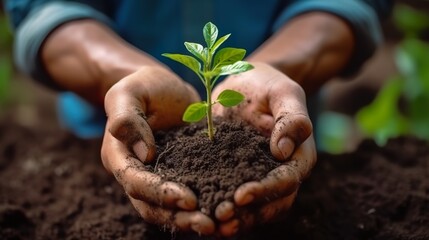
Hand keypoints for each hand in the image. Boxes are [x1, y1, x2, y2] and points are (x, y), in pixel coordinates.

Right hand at [101, 66, 215, 234]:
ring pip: (168, 208)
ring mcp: (158, 176)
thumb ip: (127, 117)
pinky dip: (203, 205)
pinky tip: (225, 209)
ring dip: (190, 220)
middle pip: (151, 205)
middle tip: (208, 224)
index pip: (135, 182)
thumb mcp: (130, 91)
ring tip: (219, 225)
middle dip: (178, 217)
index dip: (159, 193)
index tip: (189, 199)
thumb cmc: (143, 85)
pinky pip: (188, 194)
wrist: (163, 87)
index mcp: (118, 155)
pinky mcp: (179, 173)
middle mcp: (136, 172)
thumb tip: (144, 154)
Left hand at [212, 62, 315, 235]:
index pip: (286, 181)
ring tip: (210, 224)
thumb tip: (282, 152)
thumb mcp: (283, 92)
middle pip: (270, 204)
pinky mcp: (235, 174)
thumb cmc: (268, 84)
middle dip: (247, 214)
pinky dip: (217, 205)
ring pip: (252, 208)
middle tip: (220, 218)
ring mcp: (257, 176)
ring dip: (233, 219)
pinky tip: (198, 212)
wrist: (247, 83)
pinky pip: (230, 195)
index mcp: (297, 156)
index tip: (241, 195)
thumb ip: (291, 118)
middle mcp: (280, 173)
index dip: (265, 191)